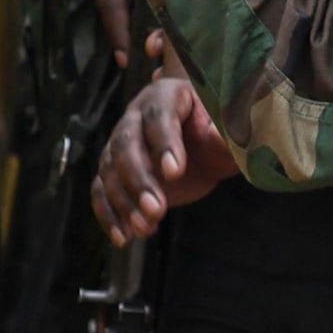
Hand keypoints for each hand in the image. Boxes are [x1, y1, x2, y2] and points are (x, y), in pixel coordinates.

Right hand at [94, 57, 237, 241]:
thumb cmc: (222, 132)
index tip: (175, 172)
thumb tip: (217, 140)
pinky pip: (101, 192)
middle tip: (156, 208)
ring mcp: (121, 144)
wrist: (207, 148)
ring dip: (124, 202)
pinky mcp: (116, 173)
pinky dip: (109, 215)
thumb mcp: (232, 131)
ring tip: (145, 227)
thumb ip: (224, 135)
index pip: (159, 116)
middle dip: (139, 179)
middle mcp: (136, 116)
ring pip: (110, 171)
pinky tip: (124, 237)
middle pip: (126, 145)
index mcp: (167, 95)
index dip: (164, 143)